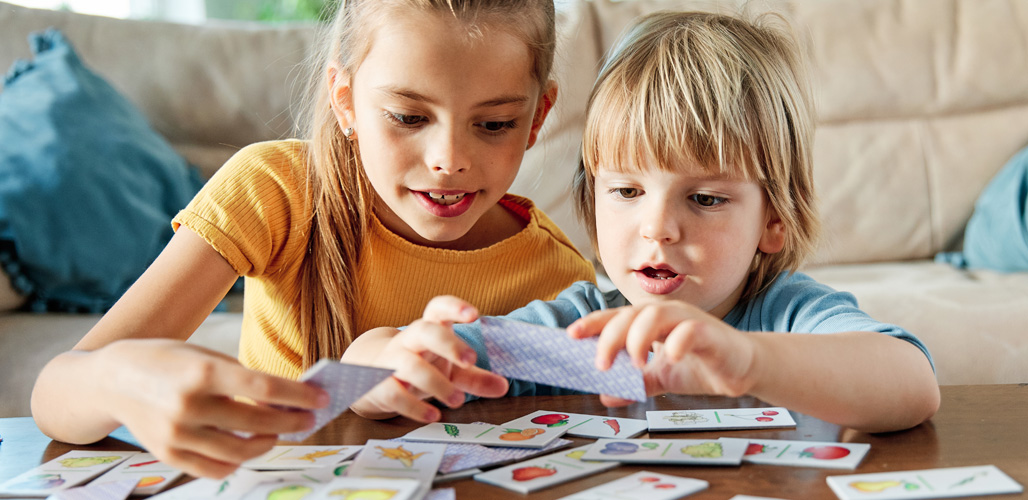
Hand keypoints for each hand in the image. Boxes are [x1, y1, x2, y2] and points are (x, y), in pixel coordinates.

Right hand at [98, 340, 327, 477]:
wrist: (112, 379)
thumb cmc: (167, 361)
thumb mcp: (204, 354)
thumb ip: (241, 376)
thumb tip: (285, 398)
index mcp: (202, 371)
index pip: (264, 387)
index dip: (298, 395)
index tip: (321, 399)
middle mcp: (188, 405)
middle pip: (256, 423)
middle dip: (290, 422)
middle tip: (308, 420)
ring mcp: (176, 434)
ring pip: (239, 452)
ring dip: (267, 443)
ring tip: (279, 432)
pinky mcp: (168, 455)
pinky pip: (215, 468)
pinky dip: (238, 460)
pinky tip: (249, 446)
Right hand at [348, 296, 508, 421]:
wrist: (370, 376)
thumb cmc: (419, 366)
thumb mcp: (450, 370)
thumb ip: (475, 377)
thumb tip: (504, 386)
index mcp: (430, 329)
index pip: (438, 308)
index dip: (454, 307)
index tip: (474, 314)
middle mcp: (410, 341)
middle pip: (425, 331)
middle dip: (449, 344)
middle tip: (471, 360)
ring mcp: (392, 362)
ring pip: (411, 365)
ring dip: (438, 383)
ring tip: (459, 400)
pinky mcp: (380, 386)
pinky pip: (395, 393)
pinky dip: (415, 407)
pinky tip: (434, 416)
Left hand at [567, 301, 758, 404]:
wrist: (742, 369)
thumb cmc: (700, 365)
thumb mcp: (662, 378)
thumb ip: (637, 383)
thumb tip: (606, 394)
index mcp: (652, 322)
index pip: (617, 317)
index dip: (594, 323)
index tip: (571, 335)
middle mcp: (667, 315)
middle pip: (631, 314)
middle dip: (611, 337)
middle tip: (600, 364)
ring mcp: (689, 320)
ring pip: (657, 315)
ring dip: (639, 337)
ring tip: (633, 363)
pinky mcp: (711, 333)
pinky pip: (692, 330)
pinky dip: (679, 341)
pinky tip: (670, 358)